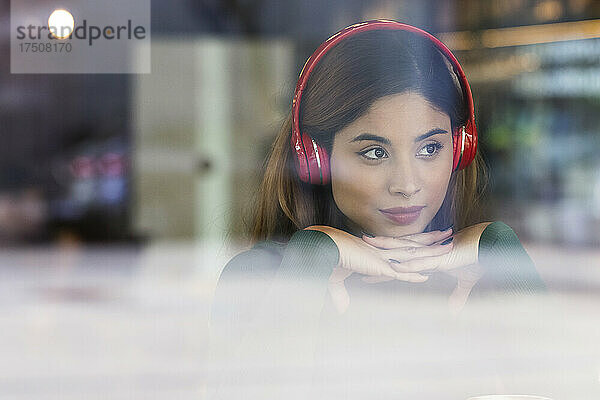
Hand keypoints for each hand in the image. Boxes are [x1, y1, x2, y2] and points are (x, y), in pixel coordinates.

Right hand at [304, 225, 453, 313]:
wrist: (321, 247)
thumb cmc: (326, 258)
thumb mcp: (335, 278)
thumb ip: (340, 294)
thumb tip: (341, 309)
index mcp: (375, 250)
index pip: (400, 245)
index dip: (414, 241)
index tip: (428, 237)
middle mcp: (381, 252)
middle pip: (412, 244)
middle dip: (430, 239)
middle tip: (447, 233)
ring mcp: (380, 259)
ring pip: (412, 255)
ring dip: (431, 253)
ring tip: (448, 247)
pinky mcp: (376, 268)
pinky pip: (398, 273)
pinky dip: (412, 275)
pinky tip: (427, 276)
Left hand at [361, 222, 492, 312]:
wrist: (491, 246)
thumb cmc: (477, 260)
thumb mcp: (465, 281)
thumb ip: (457, 296)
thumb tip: (455, 311)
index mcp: (426, 257)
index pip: (400, 260)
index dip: (384, 262)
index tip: (368, 263)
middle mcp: (425, 254)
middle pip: (396, 251)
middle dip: (377, 249)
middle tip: (357, 245)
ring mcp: (431, 255)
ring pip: (404, 251)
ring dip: (386, 249)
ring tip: (369, 246)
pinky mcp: (440, 259)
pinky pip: (421, 262)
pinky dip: (408, 265)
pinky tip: (395, 265)